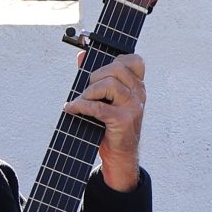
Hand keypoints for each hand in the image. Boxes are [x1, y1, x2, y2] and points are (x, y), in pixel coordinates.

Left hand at [65, 52, 145, 191]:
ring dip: (88, 92)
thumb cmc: (111, 126)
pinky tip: (72, 109)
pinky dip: (80, 106)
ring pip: (109, 84)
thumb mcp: (106, 99)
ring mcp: (133, 106)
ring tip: (82, 101)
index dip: (116, 60)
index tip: (101, 72)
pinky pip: (97, 107)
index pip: (134, 61)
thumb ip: (95, 76)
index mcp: (137, 86)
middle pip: (116, 69)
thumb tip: (81, 56)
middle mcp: (139, 93)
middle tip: (87, 91)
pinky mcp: (123, 120)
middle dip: (95, 77)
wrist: (120, 156)